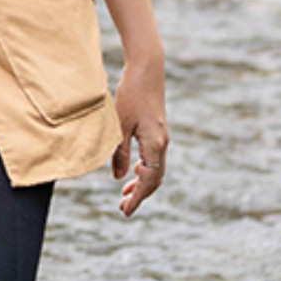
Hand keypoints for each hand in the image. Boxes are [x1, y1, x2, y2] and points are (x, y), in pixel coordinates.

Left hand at [109, 57, 166, 217]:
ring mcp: (162, 136)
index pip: (148, 181)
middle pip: (154, 179)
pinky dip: (144, 169)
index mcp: (154, 144)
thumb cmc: (131, 94)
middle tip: (122, 207)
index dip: (137, 198)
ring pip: (155, 169)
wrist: (147, 69)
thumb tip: (117, 178)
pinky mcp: (157, 130)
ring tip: (125, 193)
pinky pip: (154, 157)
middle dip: (139, 194)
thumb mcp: (120, 124)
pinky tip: (132, 170)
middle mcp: (162, 143)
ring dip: (141, 183)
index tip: (125, 211)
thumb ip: (119, 152)